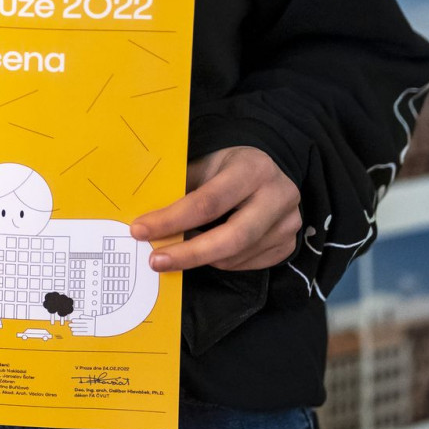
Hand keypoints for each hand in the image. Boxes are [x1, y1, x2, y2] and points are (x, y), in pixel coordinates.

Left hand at [128, 146, 300, 273]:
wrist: (268, 169)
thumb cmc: (227, 167)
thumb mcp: (204, 164)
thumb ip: (180, 189)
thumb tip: (144, 220)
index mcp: (252, 169)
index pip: (208, 202)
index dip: (172, 220)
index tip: (141, 230)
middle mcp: (278, 196)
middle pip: (231, 237)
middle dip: (188, 254)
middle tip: (156, 260)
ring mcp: (288, 224)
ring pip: (236, 256)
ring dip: (201, 258)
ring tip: (177, 251)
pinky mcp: (288, 245)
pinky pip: (247, 264)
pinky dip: (220, 261)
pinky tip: (205, 250)